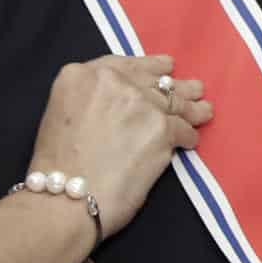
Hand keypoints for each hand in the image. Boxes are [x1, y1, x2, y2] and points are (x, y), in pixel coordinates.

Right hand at [26, 53, 213, 236]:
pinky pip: (184, 129)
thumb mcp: (64, 113)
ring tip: (204, 110)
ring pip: (176, 101)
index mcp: (81, 75)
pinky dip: (188, 137)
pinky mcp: (163, 127)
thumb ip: (94, 99)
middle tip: (193, 89)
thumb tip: (126, 103)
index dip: (149, 67)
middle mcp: (113, 81)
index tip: (164, 68)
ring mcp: (141, 103)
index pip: (126, 64)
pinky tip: (190, 142)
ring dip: (192, 108)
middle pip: (155, 81)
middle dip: (175, 86)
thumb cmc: (57, 166)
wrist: (65, 197)